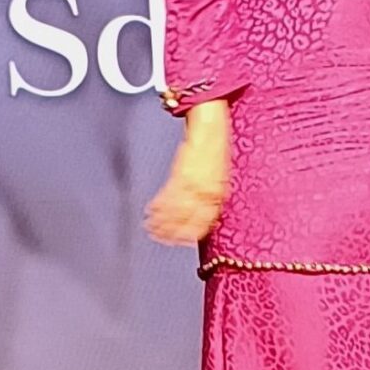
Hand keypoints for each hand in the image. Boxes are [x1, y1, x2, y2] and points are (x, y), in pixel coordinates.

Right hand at [145, 121, 230, 245]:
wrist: (209, 128)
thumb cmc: (215, 151)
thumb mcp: (219, 177)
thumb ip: (211, 196)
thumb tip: (201, 212)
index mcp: (218, 194)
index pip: (204, 222)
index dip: (192, 233)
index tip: (182, 240)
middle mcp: (206, 192)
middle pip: (187, 219)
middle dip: (172, 231)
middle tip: (162, 237)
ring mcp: (192, 184)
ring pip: (174, 211)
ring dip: (161, 221)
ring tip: (151, 227)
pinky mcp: (180, 175)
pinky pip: (166, 196)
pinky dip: (157, 206)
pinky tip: (150, 211)